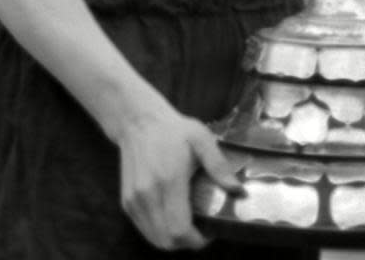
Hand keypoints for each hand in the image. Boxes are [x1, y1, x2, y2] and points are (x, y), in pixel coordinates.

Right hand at [117, 106, 241, 250]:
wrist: (138, 121)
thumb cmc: (172, 130)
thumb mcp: (201, 138)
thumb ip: (219, 165)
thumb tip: (238, 190)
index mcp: (168, 180)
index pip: (180, 230)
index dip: (197, 240)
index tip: (210, 233)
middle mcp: (147, 194)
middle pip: (167, 241)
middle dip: (188, 243)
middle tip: (202, 230)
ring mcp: (134, 200)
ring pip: (154, 239)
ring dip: (173, 240)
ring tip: (188, 225)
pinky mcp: (126, 201)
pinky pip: (144, 229)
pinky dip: (159, 232)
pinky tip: (171, 218)